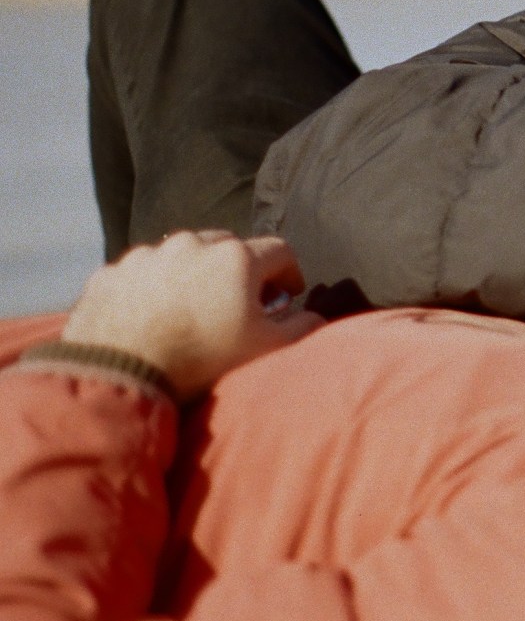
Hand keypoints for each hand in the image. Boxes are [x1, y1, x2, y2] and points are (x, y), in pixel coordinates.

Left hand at [62, 230, 323, 397]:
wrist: (118, 376)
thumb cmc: (200, 360)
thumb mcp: (265, 349)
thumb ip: (301, 328)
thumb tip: (317, 317)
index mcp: (236, 256)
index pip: (280, 251)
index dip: (289, 275)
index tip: (287, 297)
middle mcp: (192, 243)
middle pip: (229, 246)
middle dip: (238, 270)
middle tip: (236, 303)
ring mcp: (146, 255)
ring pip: (181, 255)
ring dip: (192, 275)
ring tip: (187, 311)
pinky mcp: (110, 273)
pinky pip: (140, 273)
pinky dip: (150, 287)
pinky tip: (149, 316)